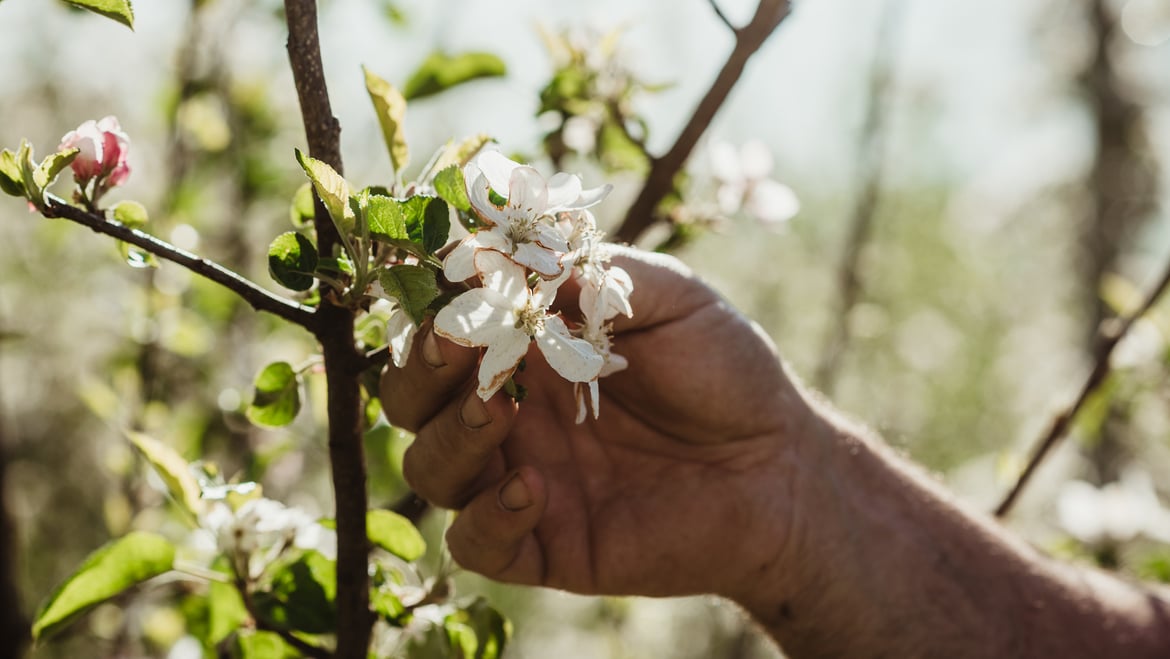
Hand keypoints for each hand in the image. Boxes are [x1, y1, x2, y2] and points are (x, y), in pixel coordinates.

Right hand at [381, 247, 807, 600]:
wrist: (779, 467)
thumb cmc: (726, 371)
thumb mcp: (671, 299)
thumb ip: (596, 275)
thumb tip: (516, 251)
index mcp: (529, 348)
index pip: (445, 328)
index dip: (434, 307)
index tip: (448, 283)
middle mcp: (510, 412)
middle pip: (413, 400)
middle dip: (420, 373)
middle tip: (455, 347)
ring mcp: (518, 477)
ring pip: (429, 468)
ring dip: (450, 438)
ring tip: (498, 413)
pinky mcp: (541, 545)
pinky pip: (476, 544)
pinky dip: (486, 517)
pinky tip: (533, 488)